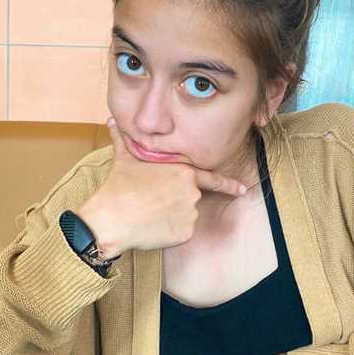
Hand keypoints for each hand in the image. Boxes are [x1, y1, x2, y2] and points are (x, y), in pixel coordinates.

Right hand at [75, 118, 248, 257]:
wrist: (111, 219)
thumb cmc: (118, 187)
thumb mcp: (123, 160)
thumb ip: (124, 140)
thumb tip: (110, 121)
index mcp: (183, 172)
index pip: (213, 179)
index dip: (229, 185)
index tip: (242, 190)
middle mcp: (192, 192)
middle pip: (190, 200)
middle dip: (176, 203)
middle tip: (153, 205)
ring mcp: (190, 214)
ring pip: (185, 218)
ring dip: (170, 219)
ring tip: (147, 215)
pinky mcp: (184, 234)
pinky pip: (179, 234)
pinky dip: (167, 234)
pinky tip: (150, 229)